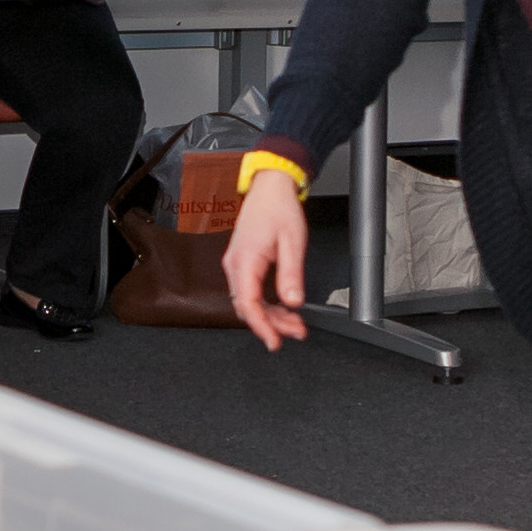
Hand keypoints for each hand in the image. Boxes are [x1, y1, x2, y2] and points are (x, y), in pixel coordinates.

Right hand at [223, 177, 309, 348]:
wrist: (269, 188)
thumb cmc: (278, 209)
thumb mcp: (293, 243)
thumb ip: (291, 275)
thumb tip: (292, 302)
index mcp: (244, 260)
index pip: (248, 304)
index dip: (262, 327)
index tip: (275, 342)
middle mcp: (235, 265)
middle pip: (248, 307)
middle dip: (271, 324)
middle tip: (296, 332)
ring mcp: (236, 265)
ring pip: (249, 301)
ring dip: (270, 315)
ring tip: (294, 323)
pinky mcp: (242, 263)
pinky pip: (250, 291)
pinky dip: (266, 304)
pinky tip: (283, 307)